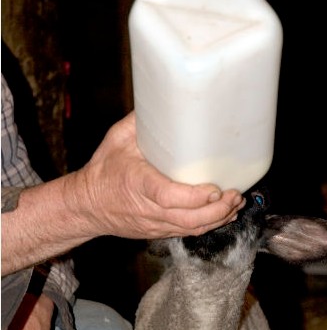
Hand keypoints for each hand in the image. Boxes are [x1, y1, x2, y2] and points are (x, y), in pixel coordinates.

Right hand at [67, 111, 244, 239]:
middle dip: (217, 209)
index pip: (168, 197)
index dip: (195, 197)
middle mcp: (148, 208)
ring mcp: (155, 223)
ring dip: (218, 218)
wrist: (87, 206)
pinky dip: (209, 224)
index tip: (215, 188)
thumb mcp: (117, 139)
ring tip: (235, 202)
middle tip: (235, 193)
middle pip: (189, 218)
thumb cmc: (103, 171)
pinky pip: (188, 232)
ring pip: (191, 228)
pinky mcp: (160, 231)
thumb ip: (141, 121)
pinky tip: (224, 213)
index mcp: (137, 184)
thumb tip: (165, 97)